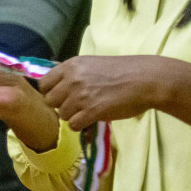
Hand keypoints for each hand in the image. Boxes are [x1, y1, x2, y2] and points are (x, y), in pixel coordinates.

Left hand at [39, 55, 190, 130]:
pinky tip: (92, 118)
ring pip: (61, 114)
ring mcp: (81, 95)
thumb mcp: (92, 65)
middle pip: (49, 101)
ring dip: (73, 116)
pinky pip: (73, 124)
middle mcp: (72, 79)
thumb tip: (58, 88)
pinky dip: (81, 125)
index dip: (51, 93)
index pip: (43, 84)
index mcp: (71, 66)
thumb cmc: (124, 71)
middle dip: (60, 105)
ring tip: (89, 110)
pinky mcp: (92, 110)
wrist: (147, 79)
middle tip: (77, 106)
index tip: (62, 96)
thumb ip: (74, 75)